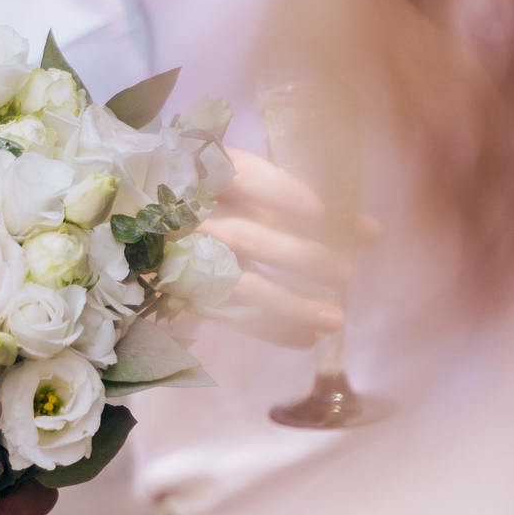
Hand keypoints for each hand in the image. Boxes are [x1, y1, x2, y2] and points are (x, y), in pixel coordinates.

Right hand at [199, 148, 377, 346]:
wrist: (142, 227)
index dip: (280, 193)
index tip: (320, 213)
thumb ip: (301, 207)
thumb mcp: (246, 190)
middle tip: (344, 274)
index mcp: (206, 176)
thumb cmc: (212, 202)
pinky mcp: (186, 292)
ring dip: (291, 303)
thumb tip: (372, 232)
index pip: (241, 177)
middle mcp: (193, 217)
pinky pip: (230, 314)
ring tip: (335, 320)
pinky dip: (269, 328)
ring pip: (238, 282)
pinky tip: (304, 338)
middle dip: (300, 257)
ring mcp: (188, 257)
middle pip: (247, 237)